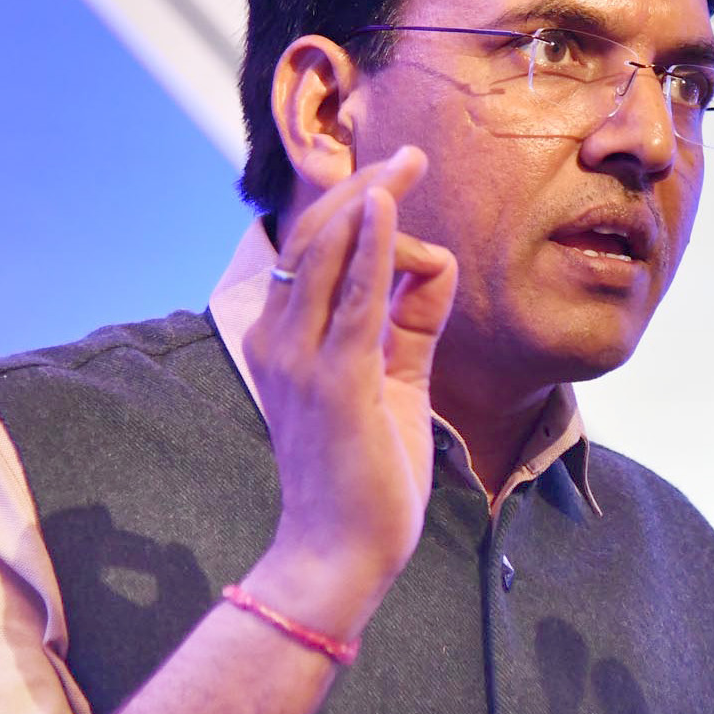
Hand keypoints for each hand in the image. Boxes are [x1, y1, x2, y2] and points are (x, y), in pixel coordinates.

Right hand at [242, 147, 458, 628]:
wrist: (339, 556)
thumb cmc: (365, 479)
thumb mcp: (394, 384)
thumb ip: (409, 327)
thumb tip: (434, 266)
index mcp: (283, 341)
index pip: (310, 251)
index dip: (349, 204)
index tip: (393, 176)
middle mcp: (279, 342)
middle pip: (315, 238)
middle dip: (362, 188)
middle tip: (409, 156)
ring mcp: (301, 362)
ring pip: (330, 256)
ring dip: (370, 202)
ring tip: (407, 165)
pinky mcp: (335, 383)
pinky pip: (355, 300)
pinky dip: (373, 249)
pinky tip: (390, 211)